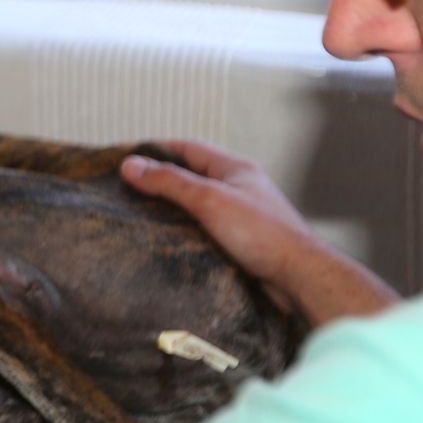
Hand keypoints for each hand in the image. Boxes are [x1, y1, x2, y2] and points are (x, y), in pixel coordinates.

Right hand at [121, 139, 398, 325]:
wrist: (299, 275)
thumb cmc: (260, 233)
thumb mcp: (209, 200)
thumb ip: (170, 182)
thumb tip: (130, 165)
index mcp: (234, 167)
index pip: (187, 147)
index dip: (155, 150)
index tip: (126, 159)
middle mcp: (236, 186)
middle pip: (189, 175)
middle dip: (158, 180)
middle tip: (124, 190)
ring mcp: (238, 213)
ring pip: (195, 203)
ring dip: (169, 207)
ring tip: (137, 215)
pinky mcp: (238, 239)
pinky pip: (202, 226)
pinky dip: (182, 229)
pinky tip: (165, 240)